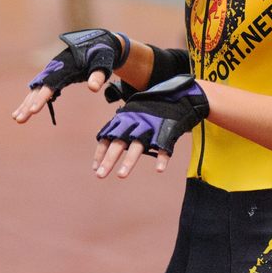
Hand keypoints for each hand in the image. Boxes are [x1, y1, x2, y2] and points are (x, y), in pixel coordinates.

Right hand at [12, 29, 123, 124]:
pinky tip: (23, 112)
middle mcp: (54, 69)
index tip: (34, 111)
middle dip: (28, 105)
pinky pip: (39, 90)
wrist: (98, 43)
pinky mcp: (53, 77)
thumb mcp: (102, 63)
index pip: (50, 84)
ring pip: (36, 90)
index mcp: (65, 66)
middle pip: (38, 89)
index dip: (41, 98)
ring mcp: (52, 72)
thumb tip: (93, 88)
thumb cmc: (101, 54)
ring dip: (26, 104)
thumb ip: (98, 75)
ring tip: (17, 119)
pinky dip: (30, 101)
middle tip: (19, 120)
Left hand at [93, 75, 208, 178]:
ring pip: (138, 146)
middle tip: (100, 176)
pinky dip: (162, 158)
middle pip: (119, 143)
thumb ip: (119, 127)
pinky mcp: (167, 132)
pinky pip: (164, 147)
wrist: (176, 97)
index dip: (101, 153)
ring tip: (121, 176)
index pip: (108, 137)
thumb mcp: (132, 114)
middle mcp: (135, 124)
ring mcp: (151, 128)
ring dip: (129, 161)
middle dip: (109, 160)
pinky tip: (159, 169)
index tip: (95, 168)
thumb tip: (103, 141)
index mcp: (125, 120)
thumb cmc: (150, 109)